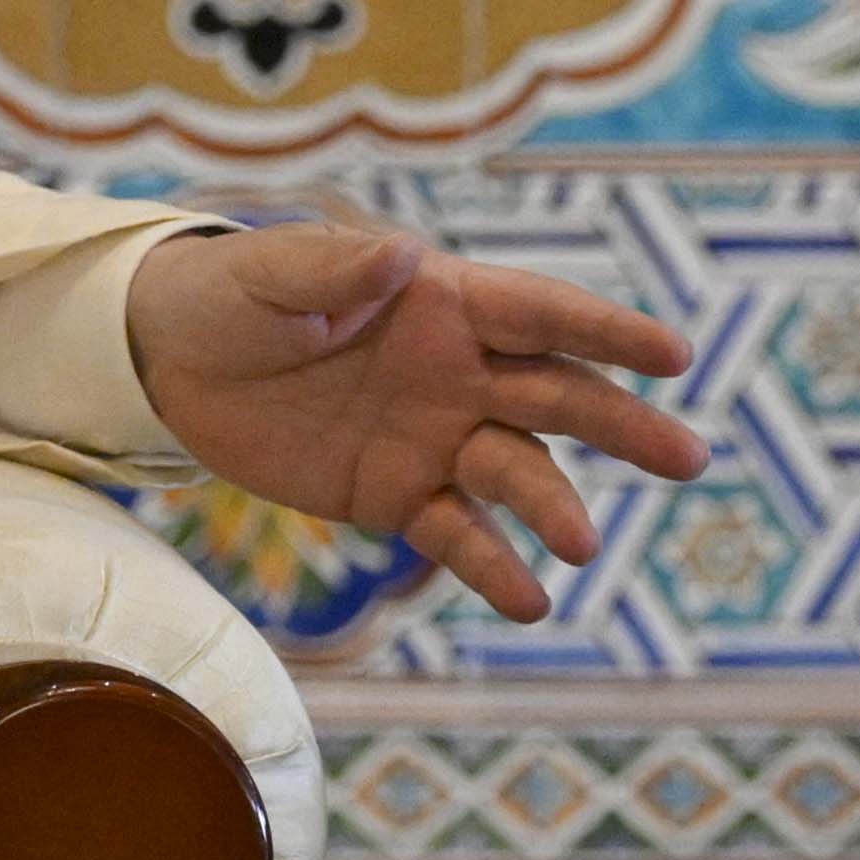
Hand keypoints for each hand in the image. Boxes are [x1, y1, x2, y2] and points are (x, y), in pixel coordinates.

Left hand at [131, 226, 706, 623]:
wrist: (170, 363)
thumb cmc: (230, 294)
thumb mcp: (269, 272)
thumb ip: (333, 268)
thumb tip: (401, 257)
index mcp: (443, 302)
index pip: (541, 314)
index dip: (607, 332)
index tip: (673, 355)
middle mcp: (459, 371)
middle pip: (558, 398)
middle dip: (624, 425)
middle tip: (689, 460)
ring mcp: (436, 436)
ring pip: (516, 473)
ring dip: (553, 507)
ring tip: (581, 547)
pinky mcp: (397, 495)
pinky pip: (456, 534)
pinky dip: (492, 567)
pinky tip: (529, 602)